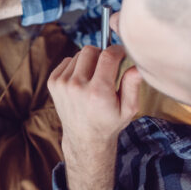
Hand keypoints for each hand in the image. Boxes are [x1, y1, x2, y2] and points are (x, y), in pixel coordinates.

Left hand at [47, 45, 141, 189]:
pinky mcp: (53, 82)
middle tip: (108, 68)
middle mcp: (77, 86)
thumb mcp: (128, 109)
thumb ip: (132, 86)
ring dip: (89, 62)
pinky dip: (76, 66)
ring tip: (94, 78)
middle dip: (102, 55)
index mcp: (98, 92)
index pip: (107, 56)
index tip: (122, 53)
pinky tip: (82, 81)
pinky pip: (67, 61)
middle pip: (90, 50)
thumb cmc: (109, 122)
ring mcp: (62, 83)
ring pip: (78, 55)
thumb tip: (137, 67)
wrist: (84, 138)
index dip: (117, 50)